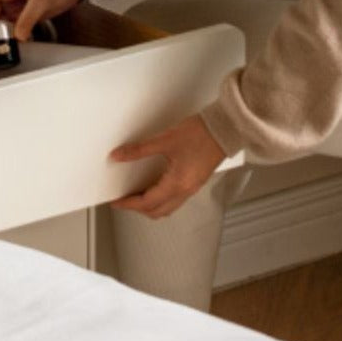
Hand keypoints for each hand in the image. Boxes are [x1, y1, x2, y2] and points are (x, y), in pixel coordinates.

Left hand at [109, 114, 226, 219]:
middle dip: (138, 208)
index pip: (147, 203)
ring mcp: (192, 187)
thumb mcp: (165, 140)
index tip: (117, 201)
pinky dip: (162, 198)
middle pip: (157, 211)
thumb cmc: (201, 133)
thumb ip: (140, 150)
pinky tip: (156, 185)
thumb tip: (119, 155)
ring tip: (137, 194)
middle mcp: (185, 190)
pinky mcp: (196, 181)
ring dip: (151, 205)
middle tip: (124, 199)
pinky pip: (176, 199)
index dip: (129, 204)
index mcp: (177, 184)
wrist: (224, 129)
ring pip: (167, 207)